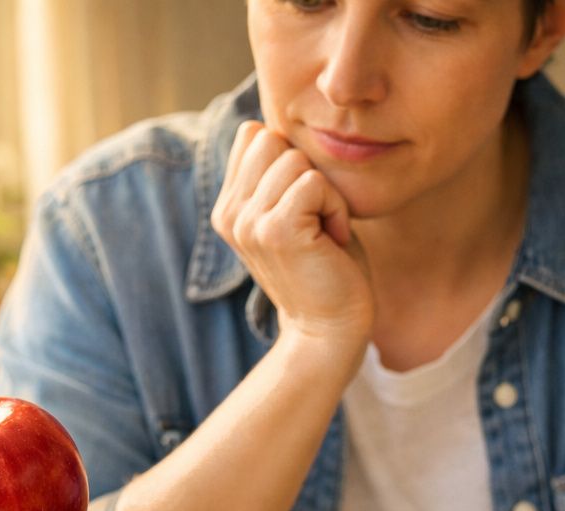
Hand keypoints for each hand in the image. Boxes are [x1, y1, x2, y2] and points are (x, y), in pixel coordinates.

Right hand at [211, 120, 372, 349]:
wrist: (330, 331)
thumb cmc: (326, 269)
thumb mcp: (294, 213)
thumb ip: (277, 176)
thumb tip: (265, 125)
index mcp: (229, 207)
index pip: (255, 136)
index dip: (292, 162)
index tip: (305, 208)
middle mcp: (229, 213)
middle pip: (272, 139)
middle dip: (308, 173)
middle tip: (317, 221)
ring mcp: (248, 222)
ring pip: (295, 158)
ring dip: (327, 194)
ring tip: (324, 235)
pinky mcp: (274, 231)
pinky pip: (313, 182)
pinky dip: (335, 207)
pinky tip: (332, 240)